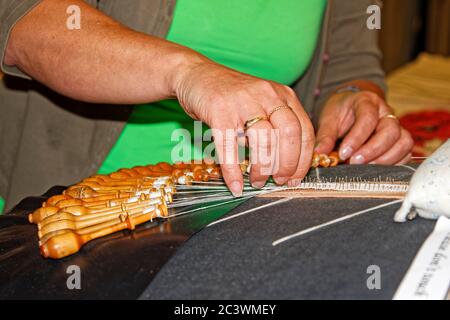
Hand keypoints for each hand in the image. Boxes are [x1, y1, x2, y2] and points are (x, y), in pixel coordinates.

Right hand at [176, 60, 314, 194]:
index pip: (304, 131)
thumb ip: (276, 125)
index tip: (294, 178)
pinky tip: (235, 185)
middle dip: (287, 164)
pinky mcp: (219, 111)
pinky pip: (229, 146)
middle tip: (278, 181)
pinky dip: (233, 171)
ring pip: (263, 140)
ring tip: (256, 181)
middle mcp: (267, 95)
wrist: (197, 74)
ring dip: (263, 168)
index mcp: (283, 95)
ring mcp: (243, 101)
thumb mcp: (262, 103)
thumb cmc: (232, 95)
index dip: (303, 160)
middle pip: (289, 134)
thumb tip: (286, 166)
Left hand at [314, 91, 413, 164]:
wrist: (349, 109)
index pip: (368, 117)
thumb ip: (325, 136)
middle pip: (391, 130)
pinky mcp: (399, 140)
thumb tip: (320, 154)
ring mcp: (396, 126)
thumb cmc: (339, 113)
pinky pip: (405, 153)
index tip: (343, 153)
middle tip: (354, 162)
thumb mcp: (328, 119)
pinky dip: (393, 164)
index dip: (357, 137)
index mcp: (367, 101)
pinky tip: (375, 170)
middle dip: (373, 150)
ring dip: (385, 159)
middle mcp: (386, 112)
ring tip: (364, 168)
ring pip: (404, 142)